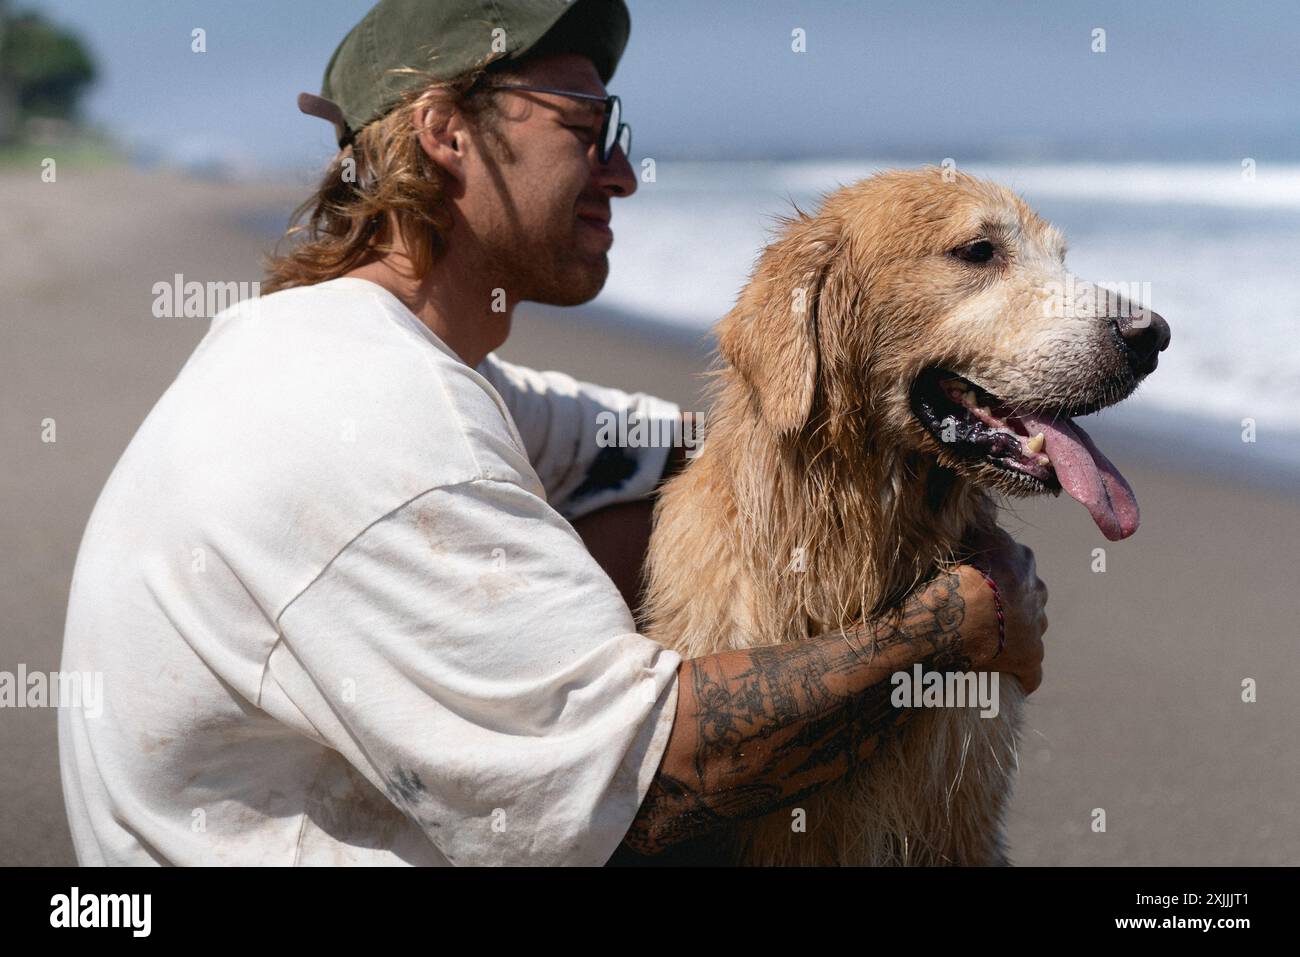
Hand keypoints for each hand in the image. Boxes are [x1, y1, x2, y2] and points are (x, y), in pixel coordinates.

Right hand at [956, 528, 1047, 692]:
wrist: (957, 615)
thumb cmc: (951, 572)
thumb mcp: (963, 536)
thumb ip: (975, 521)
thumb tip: (980, 498)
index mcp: (1020, 560)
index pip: (1013, 562)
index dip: (994, 573)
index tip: (974, 581)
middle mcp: (1035, 591)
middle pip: (1027, 596)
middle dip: (1010, 604)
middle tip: (979, 613)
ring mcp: (1035, 629)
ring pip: (1031, 630)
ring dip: (1014, 636)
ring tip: (985, 643)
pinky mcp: (1030, 662)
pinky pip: (1029, 673)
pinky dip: (1017, 674)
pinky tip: (1000, 677)